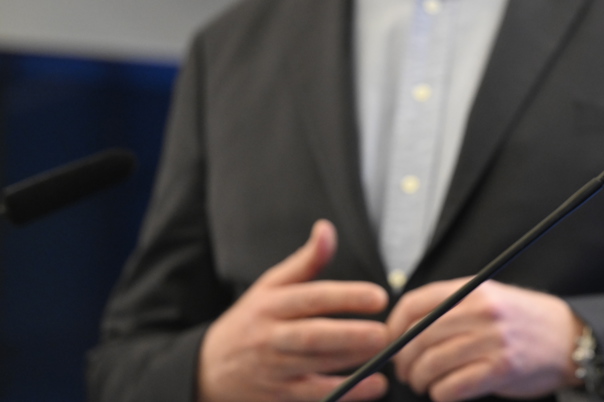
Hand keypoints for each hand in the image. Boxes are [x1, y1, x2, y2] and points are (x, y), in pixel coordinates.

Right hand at [198, 219, 390, 401]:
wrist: (207, 368)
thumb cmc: (250, 320)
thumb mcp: (270, 285)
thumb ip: (305, 260)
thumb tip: (327, 228)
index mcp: (272, 305)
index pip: (312, 298)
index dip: (346, 297)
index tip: (379, 296)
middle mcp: (270, 337)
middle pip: (312, 336)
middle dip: (349, 335)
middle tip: (383, 332)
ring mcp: (273, 369)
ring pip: (315, 366)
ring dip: (352, 362)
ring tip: (386, 353)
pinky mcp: (277, 396)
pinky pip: (314, 395)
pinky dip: (345, 393)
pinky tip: (374, 385)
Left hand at [387, 278, 582, 400]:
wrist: (569, 337)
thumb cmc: (522, 321)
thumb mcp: (489, 298)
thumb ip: (452, 306)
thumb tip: (403, 329)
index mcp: (472, 290)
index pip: (413, 305)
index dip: (393, 328)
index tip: (391, 343)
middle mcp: (480, 310)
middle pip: (416, 338)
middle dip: (404, 362)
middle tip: (407, 372)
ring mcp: (492, 340)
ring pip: (430, 366)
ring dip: (421, 381)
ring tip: (427, 384)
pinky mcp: (501, 369)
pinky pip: (451, 388)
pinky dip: (441, 395)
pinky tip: (447, 392)